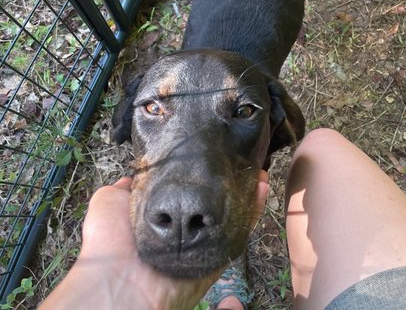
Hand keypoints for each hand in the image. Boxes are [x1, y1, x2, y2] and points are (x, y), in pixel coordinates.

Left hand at [39, 172, 268, 309]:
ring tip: (258, 171)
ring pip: (230, 218)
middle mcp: (182, 236)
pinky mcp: (215, 260)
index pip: (186, 197)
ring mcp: (200, 248)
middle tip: (242, 164)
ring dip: (246, 194)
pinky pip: (239, 233)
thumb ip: (123, 188)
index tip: (213, 158)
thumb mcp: (109, 201)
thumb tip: (131, 178)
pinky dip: (253, 210)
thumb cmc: (109, 240)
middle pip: (212, 208)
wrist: (116, 281)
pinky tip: (262, 187)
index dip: (201, 180)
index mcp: (158, 224)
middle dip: (228, 186)